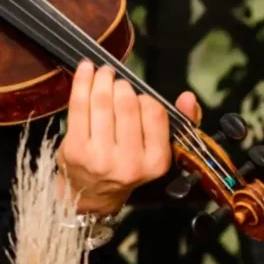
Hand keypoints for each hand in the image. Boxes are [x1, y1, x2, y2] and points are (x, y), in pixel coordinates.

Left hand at [57, 60, 201, 214]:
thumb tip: (187, 97)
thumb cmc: (125, 165)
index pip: (154, 112)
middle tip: (115, 81)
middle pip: (127, 103)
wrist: (91, 194)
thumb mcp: (156, 151)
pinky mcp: (75, 150)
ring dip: (102, 79)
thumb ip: (178, 122)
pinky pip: (79, 106)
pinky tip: (85, 69)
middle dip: (121, 84)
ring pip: (102, 102)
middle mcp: (129, 162)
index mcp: (155, 162)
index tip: (136, 96)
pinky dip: (82, 82)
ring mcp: (100, 157)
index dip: (144, 97)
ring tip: (102, 73)